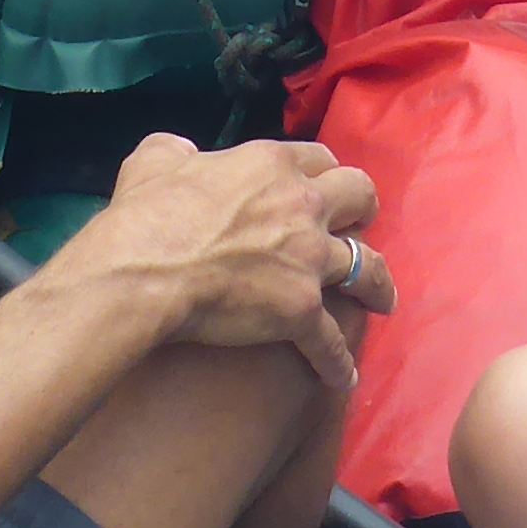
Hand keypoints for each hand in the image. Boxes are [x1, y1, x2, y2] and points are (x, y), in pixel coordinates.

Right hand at [75, 132, 385, 383]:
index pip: (318, 158)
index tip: (319, 187)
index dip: (321, 173)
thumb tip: (180, 152)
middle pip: (359, 196)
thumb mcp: (155, 160)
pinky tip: (344, 377)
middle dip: (363, 211)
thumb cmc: (146, 214)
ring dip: (378, 283)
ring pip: (366, 266)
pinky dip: (339, 361)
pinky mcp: (301, 309)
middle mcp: (302, 204)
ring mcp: (307, 258)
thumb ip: (176, 150)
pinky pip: (332, 339)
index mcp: (271, 163)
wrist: (143, 272)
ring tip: (383, 299)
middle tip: (358, 226)